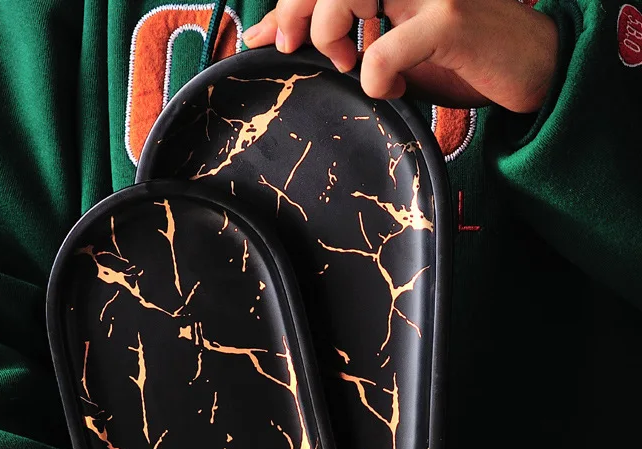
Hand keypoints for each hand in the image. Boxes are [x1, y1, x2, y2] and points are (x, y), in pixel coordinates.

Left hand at [242, 0, 558, 111]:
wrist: (531, 68)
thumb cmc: (459, 56)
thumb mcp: (390, 43)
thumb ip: (340, 34)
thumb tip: (275, 34)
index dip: (288, 3)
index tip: (269, 36)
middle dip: (296, 8)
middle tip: (293, 46)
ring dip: (330, 32)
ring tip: (346, 63)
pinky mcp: (452, 19)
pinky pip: (386, 49)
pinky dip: (373, 76)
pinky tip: (387, 88)